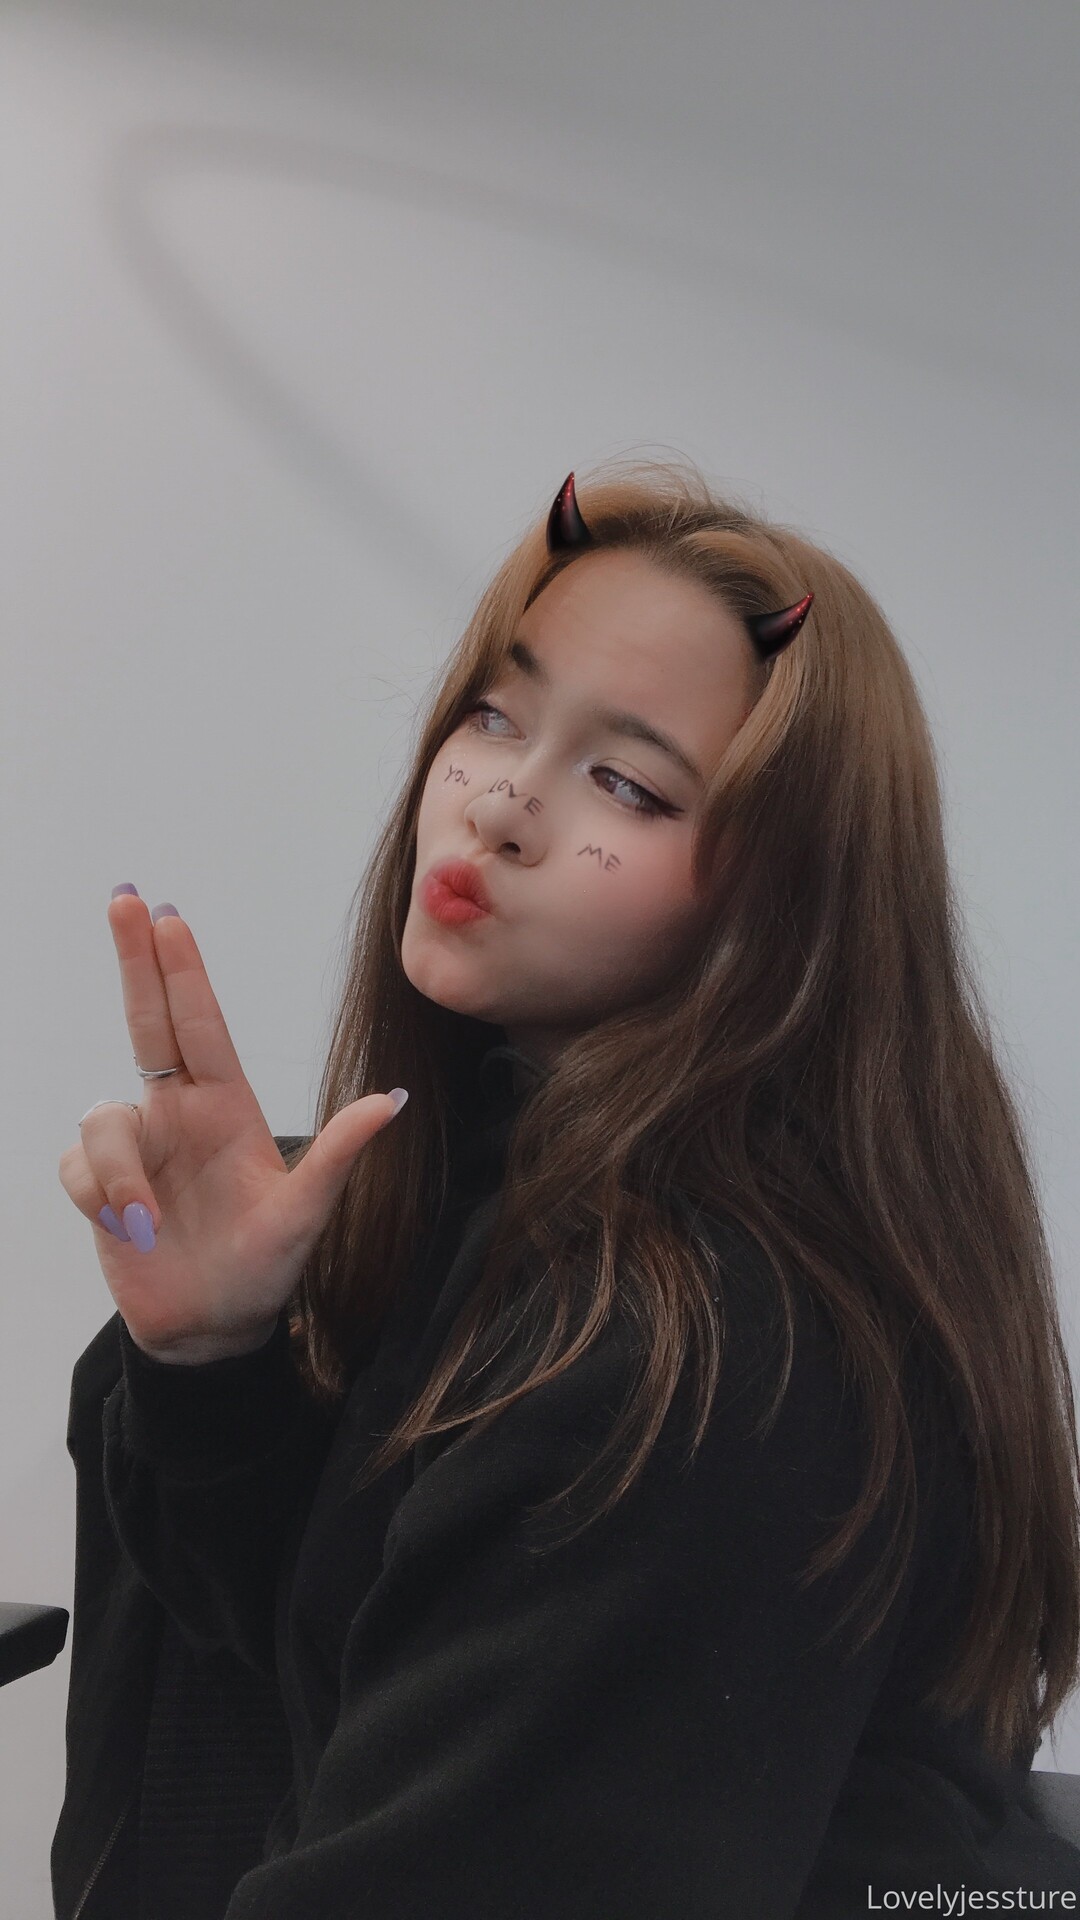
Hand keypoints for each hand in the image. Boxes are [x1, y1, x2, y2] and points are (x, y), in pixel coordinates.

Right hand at [58, 893, 406, 1363]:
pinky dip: (101, 1196)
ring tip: (148, 1219)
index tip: (168, 916)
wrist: (214, 1329)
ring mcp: (137, 1148)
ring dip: (119, 1170)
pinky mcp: (100, 1186)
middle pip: (147, 1021)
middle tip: (124, 899)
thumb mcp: (308, 1213)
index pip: (200, 1024)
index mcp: (227, 1108)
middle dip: (134, 960)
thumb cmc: (265, 1268)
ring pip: (103, 1118)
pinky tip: (131, 1229)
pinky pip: (78, 1166)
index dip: (183, 971)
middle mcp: (178, 1114)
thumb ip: (339, 1154)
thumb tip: (394, 1099)